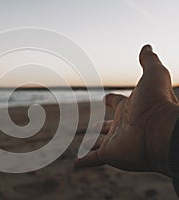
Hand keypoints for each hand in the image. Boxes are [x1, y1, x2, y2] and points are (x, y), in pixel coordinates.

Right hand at [75, 45, 178, 175]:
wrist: (160, 131)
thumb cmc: (157, 103)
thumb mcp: (154, 75)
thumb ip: (149, 61)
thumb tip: (147, 46)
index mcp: (129, 107)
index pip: (117, 102)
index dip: (111, 99)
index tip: (105, 98)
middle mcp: (122, 125)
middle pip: (107, 126)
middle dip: (100, 127)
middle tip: (93, 127)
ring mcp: (115, 141)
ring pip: (99, 143)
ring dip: (91, 144)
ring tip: (82, 145)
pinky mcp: (110, 155)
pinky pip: (93, 159)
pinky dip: (84, 162)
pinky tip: (76, 164)